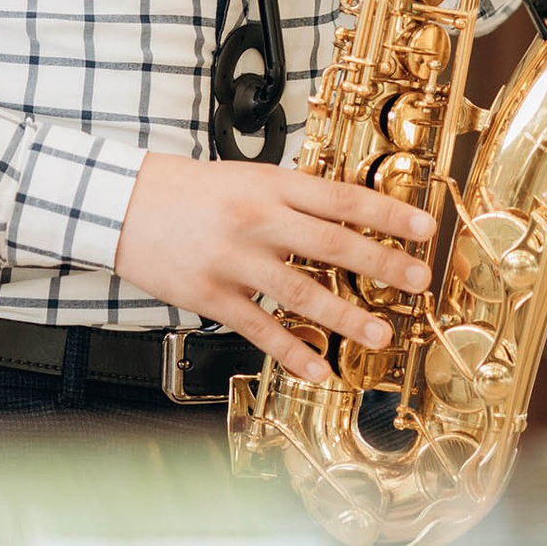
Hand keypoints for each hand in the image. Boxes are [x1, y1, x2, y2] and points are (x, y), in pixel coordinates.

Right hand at [111, 153, 434, 383]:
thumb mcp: (248, 176)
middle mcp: (258, 220)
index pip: (342, 197)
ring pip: (300, 291)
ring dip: (345, 317)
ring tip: (381, 335)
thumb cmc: (191, 190)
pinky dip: (291, 352)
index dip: (388, 213)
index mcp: (271, 185)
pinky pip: (259, 329)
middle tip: (418, 281)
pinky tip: (319, 371)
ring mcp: (234, 260)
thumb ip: (294, 197)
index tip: (425, 229)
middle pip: (331, 243)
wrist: (121, 204)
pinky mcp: (210, 296)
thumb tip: (348, 216)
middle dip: (381, 263)